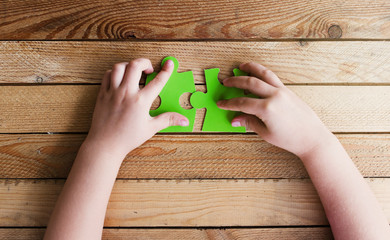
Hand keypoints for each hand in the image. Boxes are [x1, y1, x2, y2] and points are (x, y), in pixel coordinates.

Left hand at [85, 58, 188, 157]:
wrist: (105, 145)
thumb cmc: (127, 138)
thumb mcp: (151, 128)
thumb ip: (168, 120)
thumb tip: (184, 120)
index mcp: (140, 101)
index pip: (157, 82)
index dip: (166, 71)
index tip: (169, 64)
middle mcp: (126, 93)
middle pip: (135, 65)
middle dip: (145, 62)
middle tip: (149, 68)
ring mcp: (113, 92)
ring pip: (119, 67)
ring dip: (129, 65)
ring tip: (134, 71)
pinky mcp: (102, 94)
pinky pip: (107, 75)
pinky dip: (115, 72)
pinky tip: (120, 78)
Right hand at [217, 62, 333, 157]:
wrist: (312, 138)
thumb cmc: (291, 139)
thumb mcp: (266, 133)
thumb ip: (249, 122)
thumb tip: (235, 119)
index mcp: (267, 108)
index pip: (242, 102)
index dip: (229, 103)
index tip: (220, 103)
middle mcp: (274, 96)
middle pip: (250, 82)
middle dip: (235, 81)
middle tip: (225, 82)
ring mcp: (283, 91)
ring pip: (263, 74)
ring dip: (251, 68)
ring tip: (241, 66)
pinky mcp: (288, 91)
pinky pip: (272, 77)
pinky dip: (263, 73)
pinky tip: (257, 73)